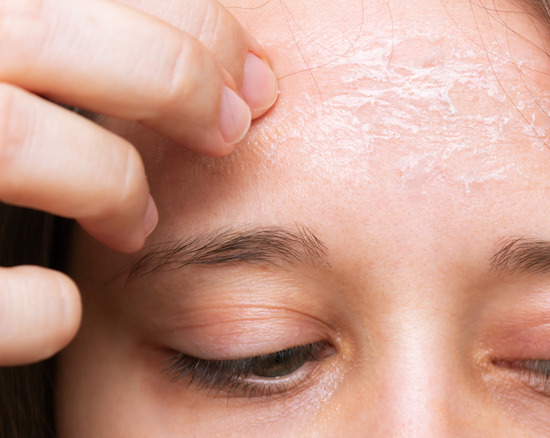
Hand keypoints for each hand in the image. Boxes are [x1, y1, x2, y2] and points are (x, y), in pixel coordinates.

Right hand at [0, 0, 277, 365]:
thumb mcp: (5, 60)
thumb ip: (66, 41)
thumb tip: (199, 45)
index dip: (191, 22)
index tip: (249, 73)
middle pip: (54, 37)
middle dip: (174, 81)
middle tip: (228, 130)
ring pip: (18, 143)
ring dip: (111, 185)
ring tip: (137, 224)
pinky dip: (39, 310)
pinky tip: (60, 306)